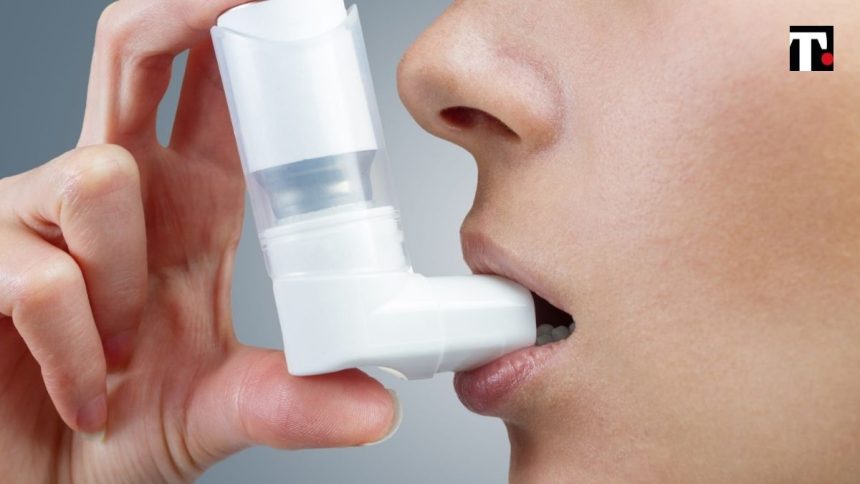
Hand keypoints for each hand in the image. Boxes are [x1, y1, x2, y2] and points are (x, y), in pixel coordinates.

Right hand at [0, 1, 398, 481]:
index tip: (294, 6)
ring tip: (128, 350)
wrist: (44, 479)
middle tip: (234, 2)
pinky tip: (88, 391)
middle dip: (180, 14)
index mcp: (191, 200)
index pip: (220, 87)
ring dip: (124, 278)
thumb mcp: (219, 411)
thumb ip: (292, 404)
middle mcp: (122, 186)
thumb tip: (377, 408)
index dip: (245, 34)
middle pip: (136, 50)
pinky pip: (42, 276)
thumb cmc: (121, 429)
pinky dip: (77, 350)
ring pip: (98, 175)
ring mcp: (47, 213)